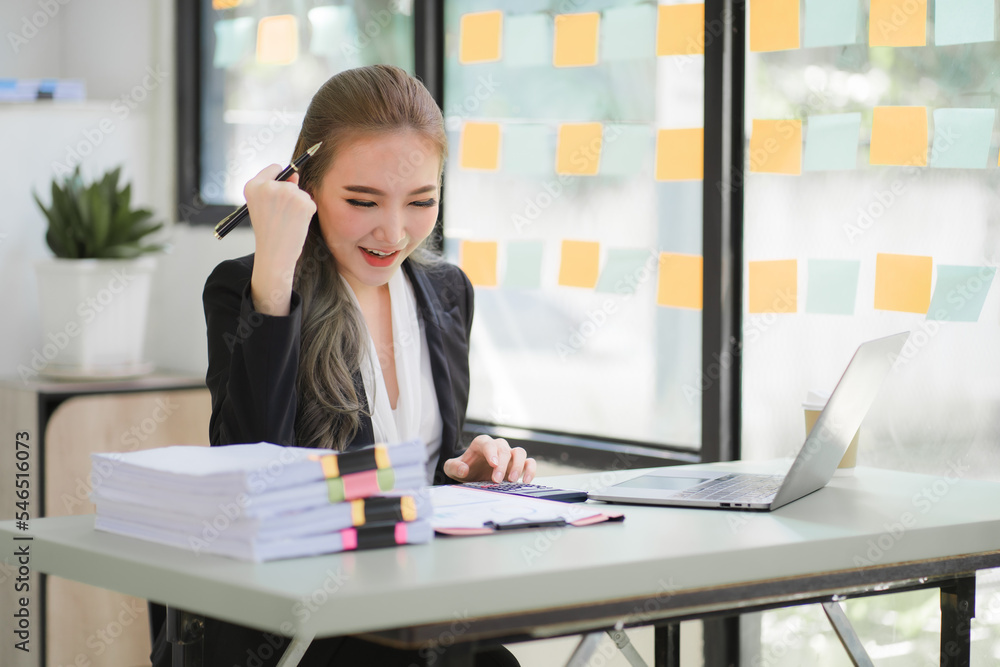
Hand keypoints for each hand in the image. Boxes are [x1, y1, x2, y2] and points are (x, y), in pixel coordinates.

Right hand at [246, 166, 316, 314]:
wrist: (274, 255)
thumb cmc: (269, 233)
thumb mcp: (263, 207)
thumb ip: (276, 187)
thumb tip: (295, 175)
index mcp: (252, 186)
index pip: (273, 169)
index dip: (279, 179)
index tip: (280, 191)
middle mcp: (268, 186)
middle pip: (290, 182)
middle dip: (290, 197)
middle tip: (281, 217)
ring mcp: (286, 192)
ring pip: (301, 193)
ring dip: (299, 206)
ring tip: (287, 222)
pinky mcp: (302, 201)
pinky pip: (310, 202)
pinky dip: (307, 213)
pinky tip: (296, 224)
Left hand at [443, 435, 535, 483]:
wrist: (472, 475)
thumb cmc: (463, 468)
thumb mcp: (452, 468)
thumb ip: (454, 467)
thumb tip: (463, 470)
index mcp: (481, 443)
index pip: (488, 443)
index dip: (491, 452)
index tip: (493, 464)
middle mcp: (497, 446)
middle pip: (504, 449)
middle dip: (502, 465)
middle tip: (497, 480)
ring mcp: (509, 454)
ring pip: (520, 452)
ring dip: (518, 465)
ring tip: (512, 480)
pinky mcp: (518, 464)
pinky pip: (529, 462)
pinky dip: (530, 470)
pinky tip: (526, 481)